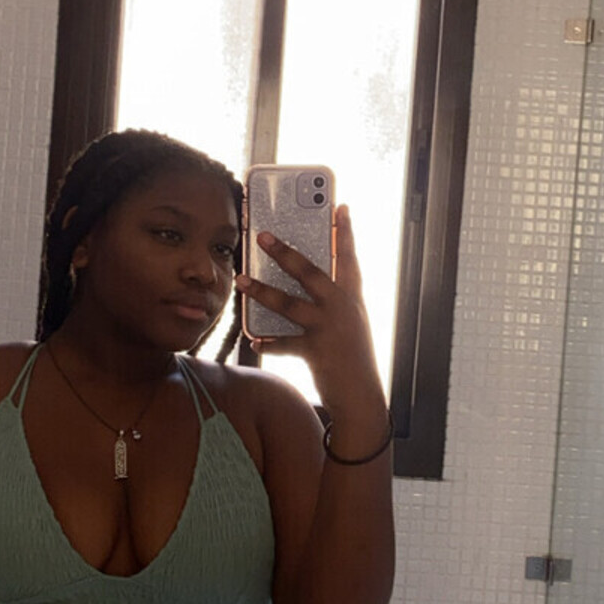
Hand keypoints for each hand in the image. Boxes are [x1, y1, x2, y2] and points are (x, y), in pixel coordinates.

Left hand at [237, 205, 386, 426]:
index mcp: (352, 298)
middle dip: (285, 252)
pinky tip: (254, 340)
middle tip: (263, 235)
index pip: (349, 258)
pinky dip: (268, 342)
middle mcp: (342, 308)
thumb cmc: (353, 358)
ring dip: (261, 291)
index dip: (345, 232)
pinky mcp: (315, 351)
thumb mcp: (350, 323)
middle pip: (310, 272)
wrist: (362, 397)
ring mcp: (328, 328)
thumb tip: (308, 287)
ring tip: (241, 279)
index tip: (339, 206)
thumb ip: (333, 303)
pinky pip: (284, 344)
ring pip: (289, 304)